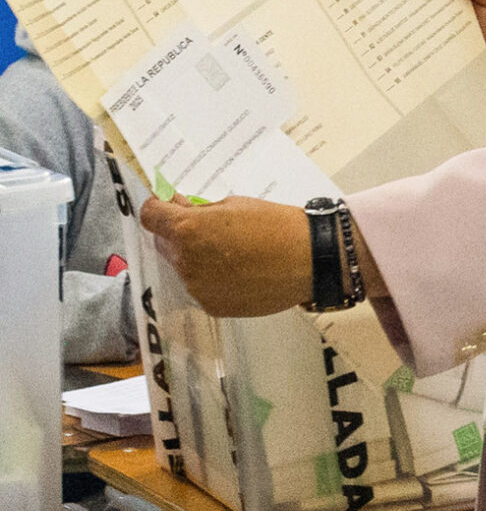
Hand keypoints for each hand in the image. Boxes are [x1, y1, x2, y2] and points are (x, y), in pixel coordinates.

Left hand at [137, 196, 313, 317]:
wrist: (311, 259)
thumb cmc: (277, 225)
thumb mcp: (236, 204)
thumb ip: (201, 210)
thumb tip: (179, 208)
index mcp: (188, 229)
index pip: (150, 216)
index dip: (158, 208)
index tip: (168, 207)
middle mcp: (185, 260)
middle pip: (164, 244)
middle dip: (179, 235)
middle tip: (209, 231)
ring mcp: (197, 287)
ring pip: (183, 268)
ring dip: (197, 259)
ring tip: (233, 255)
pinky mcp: (212, 306)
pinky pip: (201, 288)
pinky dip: (213, 280)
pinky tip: (241, 273)